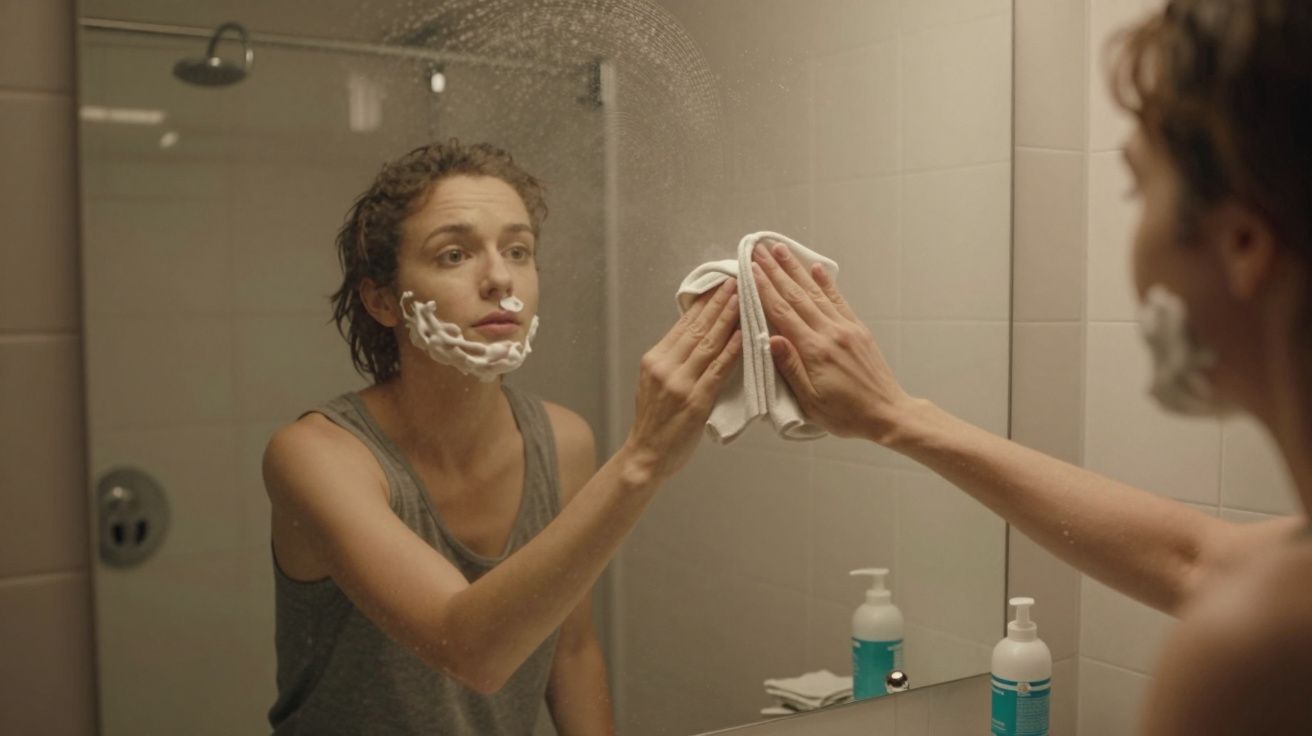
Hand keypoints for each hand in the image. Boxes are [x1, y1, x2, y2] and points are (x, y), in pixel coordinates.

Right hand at [623, 278, 741, 483]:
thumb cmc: (654, 421)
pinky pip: (718, 370)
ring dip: (728, 318)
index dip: (703, 303)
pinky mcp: (696, 401)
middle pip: (696, 327)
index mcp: (655, 359)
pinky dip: (732, 350)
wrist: (646, 455)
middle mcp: (665, 366)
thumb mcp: (653, 382)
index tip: (718, 284)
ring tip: (742, 298)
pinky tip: (744, 334)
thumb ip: (672, 359)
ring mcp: (680, 383)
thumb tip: (694, 333)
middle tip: (734, 281)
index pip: (682, 323)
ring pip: (709, 343)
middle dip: (718, 302)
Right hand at [750, 242, 913, 442]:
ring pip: (815, 293)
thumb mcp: (811, 401)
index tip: (751, 270)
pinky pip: (838, 300)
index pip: (783, 313)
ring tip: (781, 250)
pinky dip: (825, 283)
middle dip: (775, 271)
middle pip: (796, 296)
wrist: (887, 413)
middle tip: (759, 251)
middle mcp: (830, 332)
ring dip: (796, 270)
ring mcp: (846, 328)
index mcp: (814, 351)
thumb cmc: (846, 414)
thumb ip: (790, 368)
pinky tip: (816, 268)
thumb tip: (770, 339)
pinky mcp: (858, 329)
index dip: (764, 290)